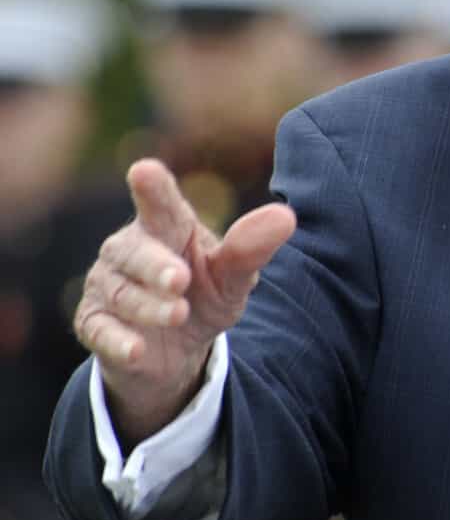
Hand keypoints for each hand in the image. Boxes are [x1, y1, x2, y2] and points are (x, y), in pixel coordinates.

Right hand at [74, 158, 295, 447]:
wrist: (178, 349)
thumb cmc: (205, 294)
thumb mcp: (233, 277)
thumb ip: (250, 249)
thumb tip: (286, 217)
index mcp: (166, 227)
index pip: (159, 203)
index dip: (152, 188)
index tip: (144, 170)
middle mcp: (128, 250)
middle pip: (136, 251)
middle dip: (157, 265)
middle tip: (181, 279)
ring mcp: (107, 285)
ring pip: (122, 293)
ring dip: (150, 306)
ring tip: (179, 314)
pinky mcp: (93, 322)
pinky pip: (100, 329)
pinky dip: (118, 340)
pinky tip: (136, 349)